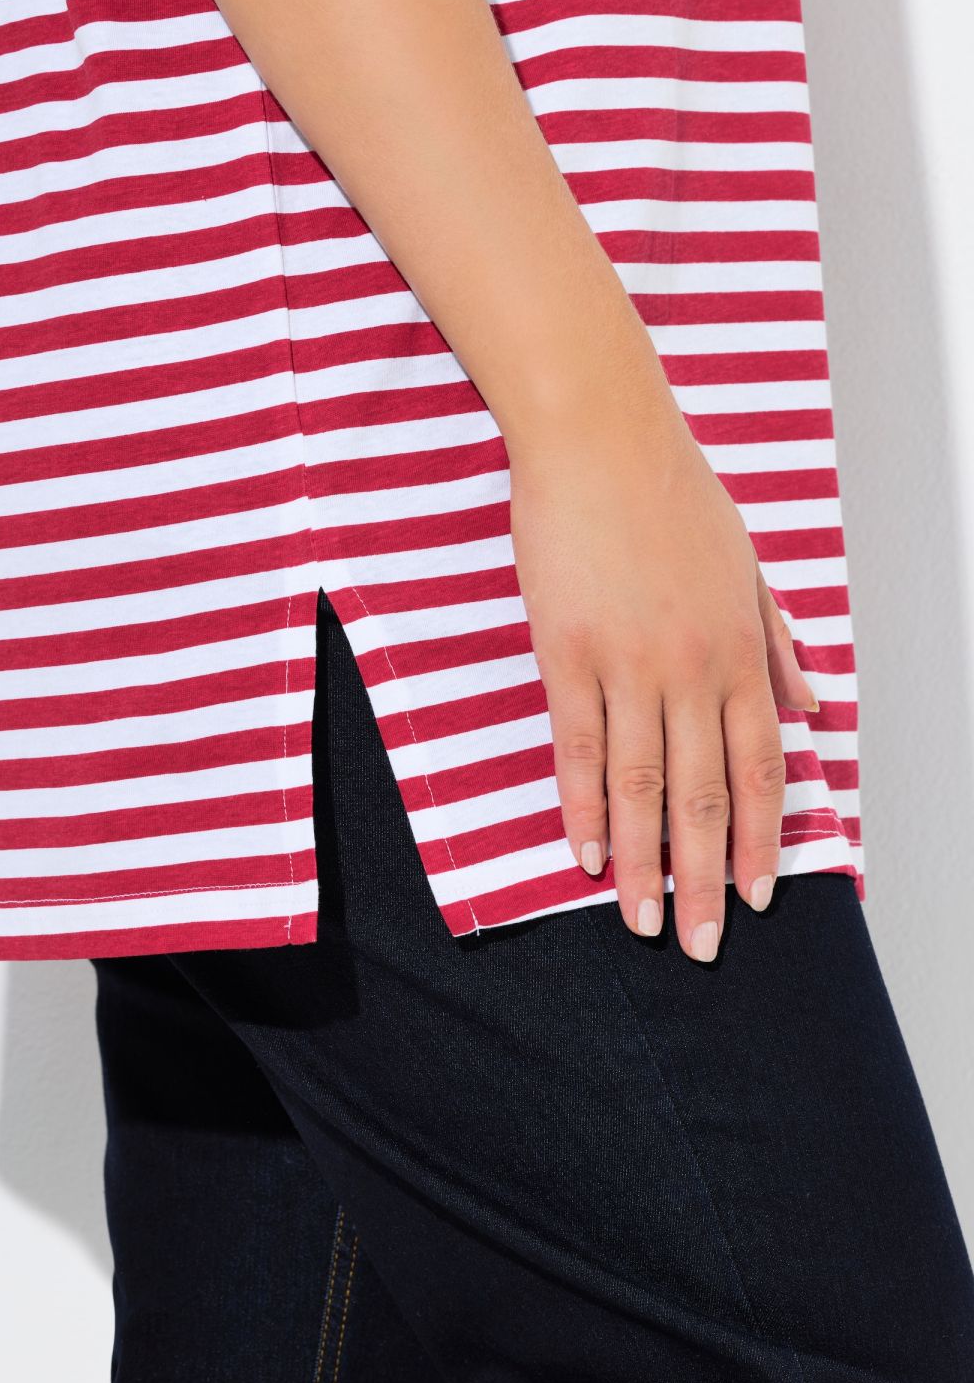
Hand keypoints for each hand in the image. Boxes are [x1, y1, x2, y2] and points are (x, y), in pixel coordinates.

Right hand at [506, 292, 818, 963]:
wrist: (601, 437)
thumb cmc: (673, 493)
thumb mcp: (749, 568)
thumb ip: (780, 644)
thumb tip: (813, 709)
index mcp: (741, 651)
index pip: (762, 767)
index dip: (763, 839)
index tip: (760, 897)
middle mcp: (695, 669)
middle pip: (706, 795)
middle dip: (709, 879)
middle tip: (705, 945)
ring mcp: (630, 664)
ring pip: (642, 787)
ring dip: (647, 864)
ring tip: (645, 923)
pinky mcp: (569, 653)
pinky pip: (579, 748)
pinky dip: (582, 808)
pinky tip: (586, 853)